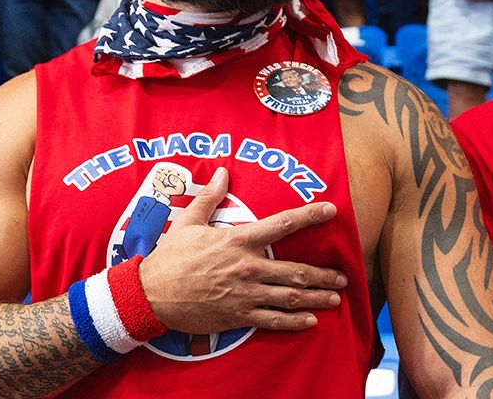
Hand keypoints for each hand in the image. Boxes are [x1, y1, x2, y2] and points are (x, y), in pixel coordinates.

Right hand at [138, 167, 347, 333]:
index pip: (282, 224)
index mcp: (238, 240)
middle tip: (343, 276)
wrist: (150, 296)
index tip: (331, 210)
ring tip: (335, 298)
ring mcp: (245, 294)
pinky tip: (311, 321)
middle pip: (296, 270)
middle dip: (324, 274)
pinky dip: (295, 321)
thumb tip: (222, 171)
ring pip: (291, 297)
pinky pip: (274, 321)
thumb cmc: (170, 258)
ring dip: (317, 298)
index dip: (310, 215)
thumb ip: (210, 197)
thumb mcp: (188, 223)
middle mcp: (248, 267)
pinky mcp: (239, 316)